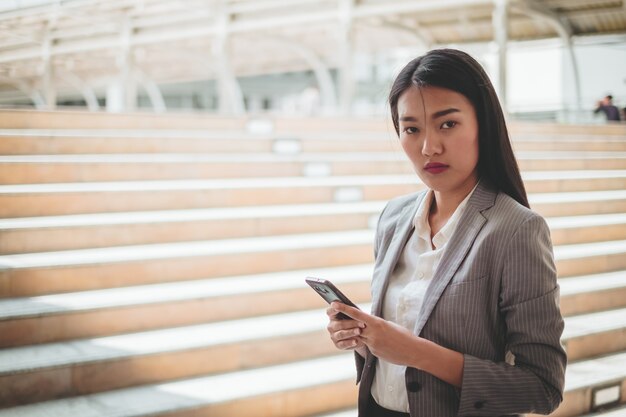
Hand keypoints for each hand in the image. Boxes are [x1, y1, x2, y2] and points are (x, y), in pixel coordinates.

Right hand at [326, 304, 365, 351]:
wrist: (362, 335)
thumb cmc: (356, 321)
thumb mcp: (354, 315)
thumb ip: (351, 311)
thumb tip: (351, 308)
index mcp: (333, 316)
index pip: (330, 312)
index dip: (333, 309)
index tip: (338, 307)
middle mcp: (331, 326)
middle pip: (339, 324)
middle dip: (351, 323)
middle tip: (362, 323)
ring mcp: (334, 336)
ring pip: (341, 334)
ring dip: (351, 332)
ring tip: (359, 331)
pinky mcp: (338, 345)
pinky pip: (343, 344)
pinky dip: (349, 342)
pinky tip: (356, 341)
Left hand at [331, 302, 464, 386]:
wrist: (414, 351)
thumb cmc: (403, 335)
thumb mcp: (388, 325)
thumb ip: (376, 323)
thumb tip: (366, 322)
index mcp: (377, 322)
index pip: (357, 314)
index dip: (344, 309)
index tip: (333, 304)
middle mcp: (373, 332)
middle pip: (353, 326)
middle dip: (344, 322)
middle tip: (332, 317)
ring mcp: (373, 343)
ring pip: (358, 337)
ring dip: (356, 334)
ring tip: (358, 330)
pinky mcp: (375, 352)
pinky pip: (367, 346)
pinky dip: (369, 344)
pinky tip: (381, 345)